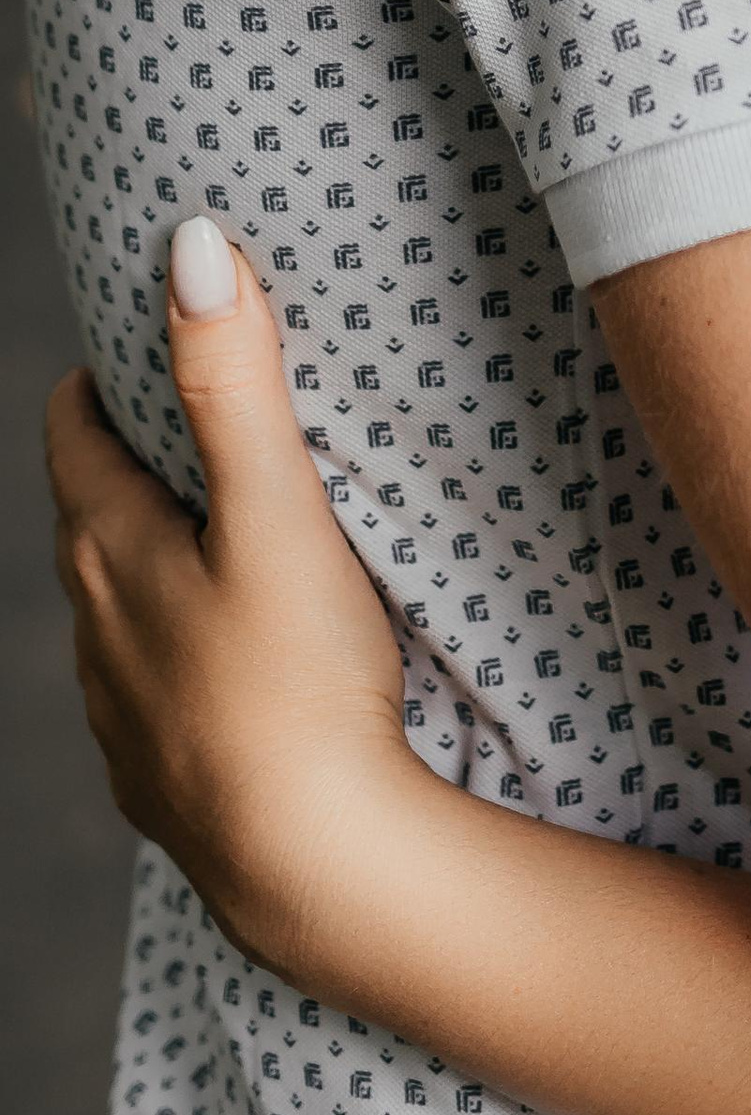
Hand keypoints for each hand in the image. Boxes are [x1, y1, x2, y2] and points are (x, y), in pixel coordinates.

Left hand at [48, 218, 421, 975]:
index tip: (154, 337)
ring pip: (121, 605)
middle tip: (214, 414)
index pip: (74, 431)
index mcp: (106, 550)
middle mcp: (92, 628)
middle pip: (93, 514)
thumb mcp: (278, 512)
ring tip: (238, 530)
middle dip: (140, 458)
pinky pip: (158, 684)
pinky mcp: (160, 774)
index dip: (107, 377)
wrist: (311, 867)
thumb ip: (236, 380)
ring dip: (161, 558)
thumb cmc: (297, 682)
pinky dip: (187, 646)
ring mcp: (121, 710)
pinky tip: (245, 656)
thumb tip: (190, 247)